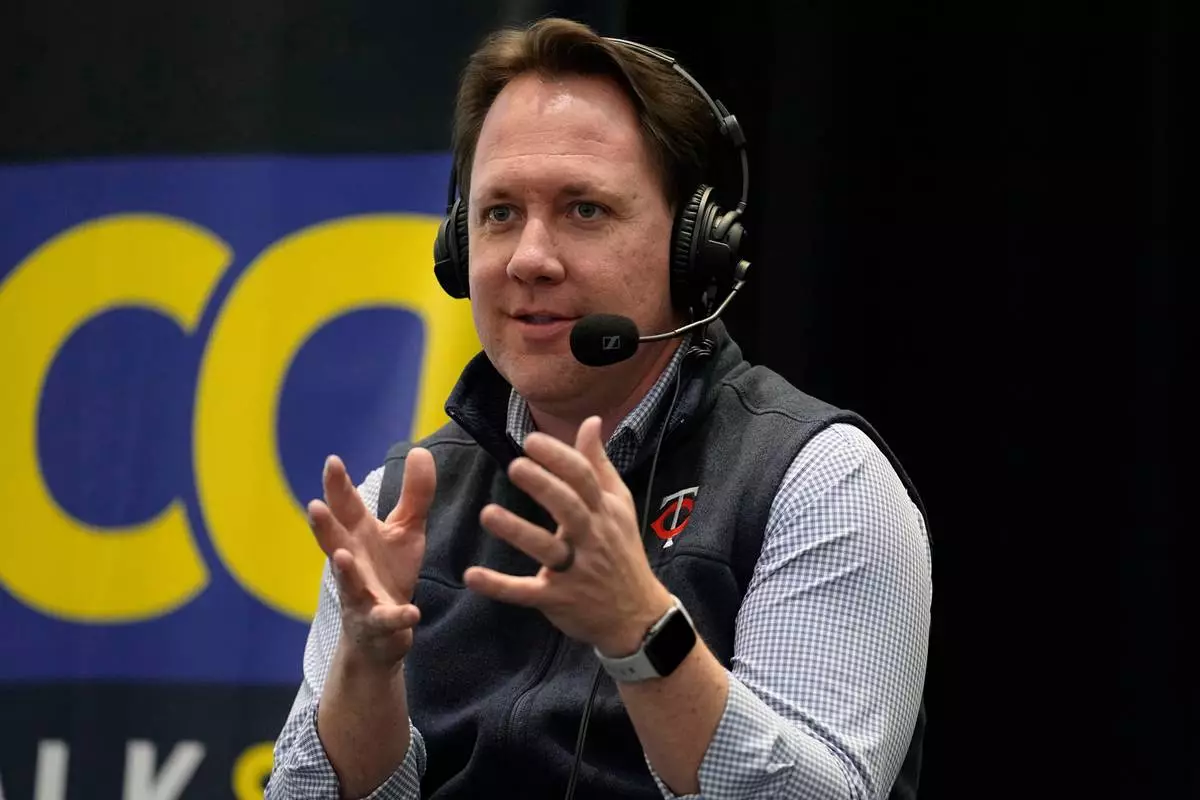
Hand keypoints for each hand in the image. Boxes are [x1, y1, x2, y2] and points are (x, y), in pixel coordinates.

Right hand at [308, 450, 435, 667]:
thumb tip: (419, 450)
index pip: (345, 507)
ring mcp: (360, 594)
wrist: (383, 633)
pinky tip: (411, 612)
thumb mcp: (406, 530)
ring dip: (343, 571)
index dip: (337, 485)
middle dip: (323, 525)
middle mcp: (352, 563)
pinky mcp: (378, 623)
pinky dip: (397, 617)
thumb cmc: (388, 573)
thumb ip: (414, 494)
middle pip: (334, 541)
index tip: (332, 461)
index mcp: (358, 536)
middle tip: (313, 506)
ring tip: (341, 557)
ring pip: (348, 582)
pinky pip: (387, 620)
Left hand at [464, 416, 672, 656]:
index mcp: (604, 512)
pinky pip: (526, 592)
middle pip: (569, 508)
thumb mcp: (619, 506)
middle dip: (544, 486)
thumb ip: (599, 463)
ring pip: (547, 550)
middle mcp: (591, 538)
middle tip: (515, 466)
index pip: (584, 479)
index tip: (531, 441)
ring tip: (487, 513)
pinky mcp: (558, 600)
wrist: (637, 615)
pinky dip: (499, 587)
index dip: (559, 458)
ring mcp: (575, 571)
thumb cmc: (621, 551)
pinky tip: (472, 575)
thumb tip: (592, 421)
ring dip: (517, 532)